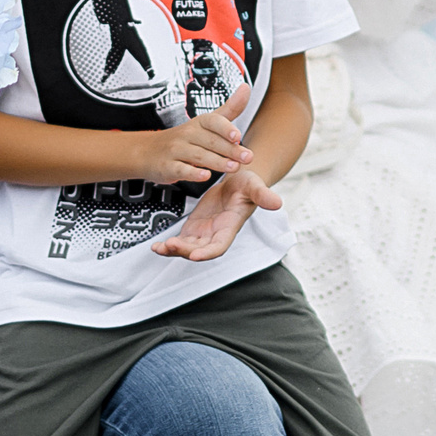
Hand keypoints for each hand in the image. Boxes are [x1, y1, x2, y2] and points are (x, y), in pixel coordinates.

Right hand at [137, 84, 254, 185]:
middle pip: (210, 141)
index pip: (213, 121)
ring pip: (198, 156)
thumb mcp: (206, 122)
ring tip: (234, 167)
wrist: (147, 151)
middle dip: (230, 150)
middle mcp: (187, 134)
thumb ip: (229, 108)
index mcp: (199, 123)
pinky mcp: (168, 167)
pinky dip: (193, 173)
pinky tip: (206, 176)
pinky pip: (181, 170)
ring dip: (218, 162)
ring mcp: (176, 151)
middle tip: (247, 157)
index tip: (238, 136)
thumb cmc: (184, 138)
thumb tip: (246, 88)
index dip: (225, 128)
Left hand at [153, 167, 281, 260]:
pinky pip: (181, 241)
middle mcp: (217, 234)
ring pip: (188, 248)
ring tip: (160, 247)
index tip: (195, 255)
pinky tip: (156, 246)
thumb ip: (264, 195)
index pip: (219, 246)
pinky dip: (169, 246)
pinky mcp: (195, 228)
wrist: (237, 180)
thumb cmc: (248, 184)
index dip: (208, 252)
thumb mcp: (255, 185)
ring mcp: (204, 233)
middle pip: (200, 250)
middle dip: (185, 251)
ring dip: (174, 250)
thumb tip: (278, 203)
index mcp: (230, 227)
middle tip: (170, 246)